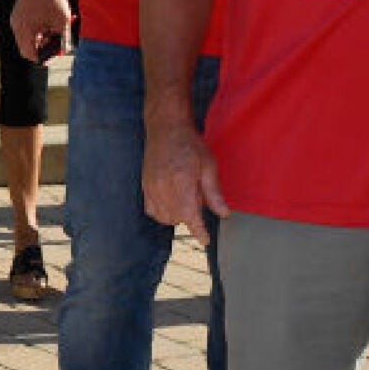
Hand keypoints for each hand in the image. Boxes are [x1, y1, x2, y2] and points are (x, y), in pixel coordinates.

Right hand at [9, 0, 73, 63]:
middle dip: (41, 48)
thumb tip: (65, 50)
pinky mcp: (18, 12)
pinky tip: (48, 23)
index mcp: (24, 29)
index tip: (54, 56)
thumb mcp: (62, 21)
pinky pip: (25, 27)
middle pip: (26, 46)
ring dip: (39, 38)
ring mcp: (15, 18)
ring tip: (53, 31)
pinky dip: (36, 29)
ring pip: (26, 37)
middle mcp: (16, 25)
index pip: (29, 53)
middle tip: (55, 45)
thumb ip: (63, 38)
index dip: (42, 58)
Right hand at [142, 119, 225, 242]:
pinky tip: (171, 202)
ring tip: (185, 197)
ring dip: (177, 215)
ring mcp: (152, 189)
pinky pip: (152, 211)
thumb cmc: (190, 144)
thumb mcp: (209, 166)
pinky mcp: (145, 187)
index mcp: (182, 184)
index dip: (199, 231)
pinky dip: (162, 212)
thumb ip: (214, 193)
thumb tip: (223, 214)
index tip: (205, 240)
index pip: (190, 217)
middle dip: (190, 216)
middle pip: (178, 218)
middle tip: (198, 197)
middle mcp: (164, 189)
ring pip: (164, 217)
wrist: (166, 129)